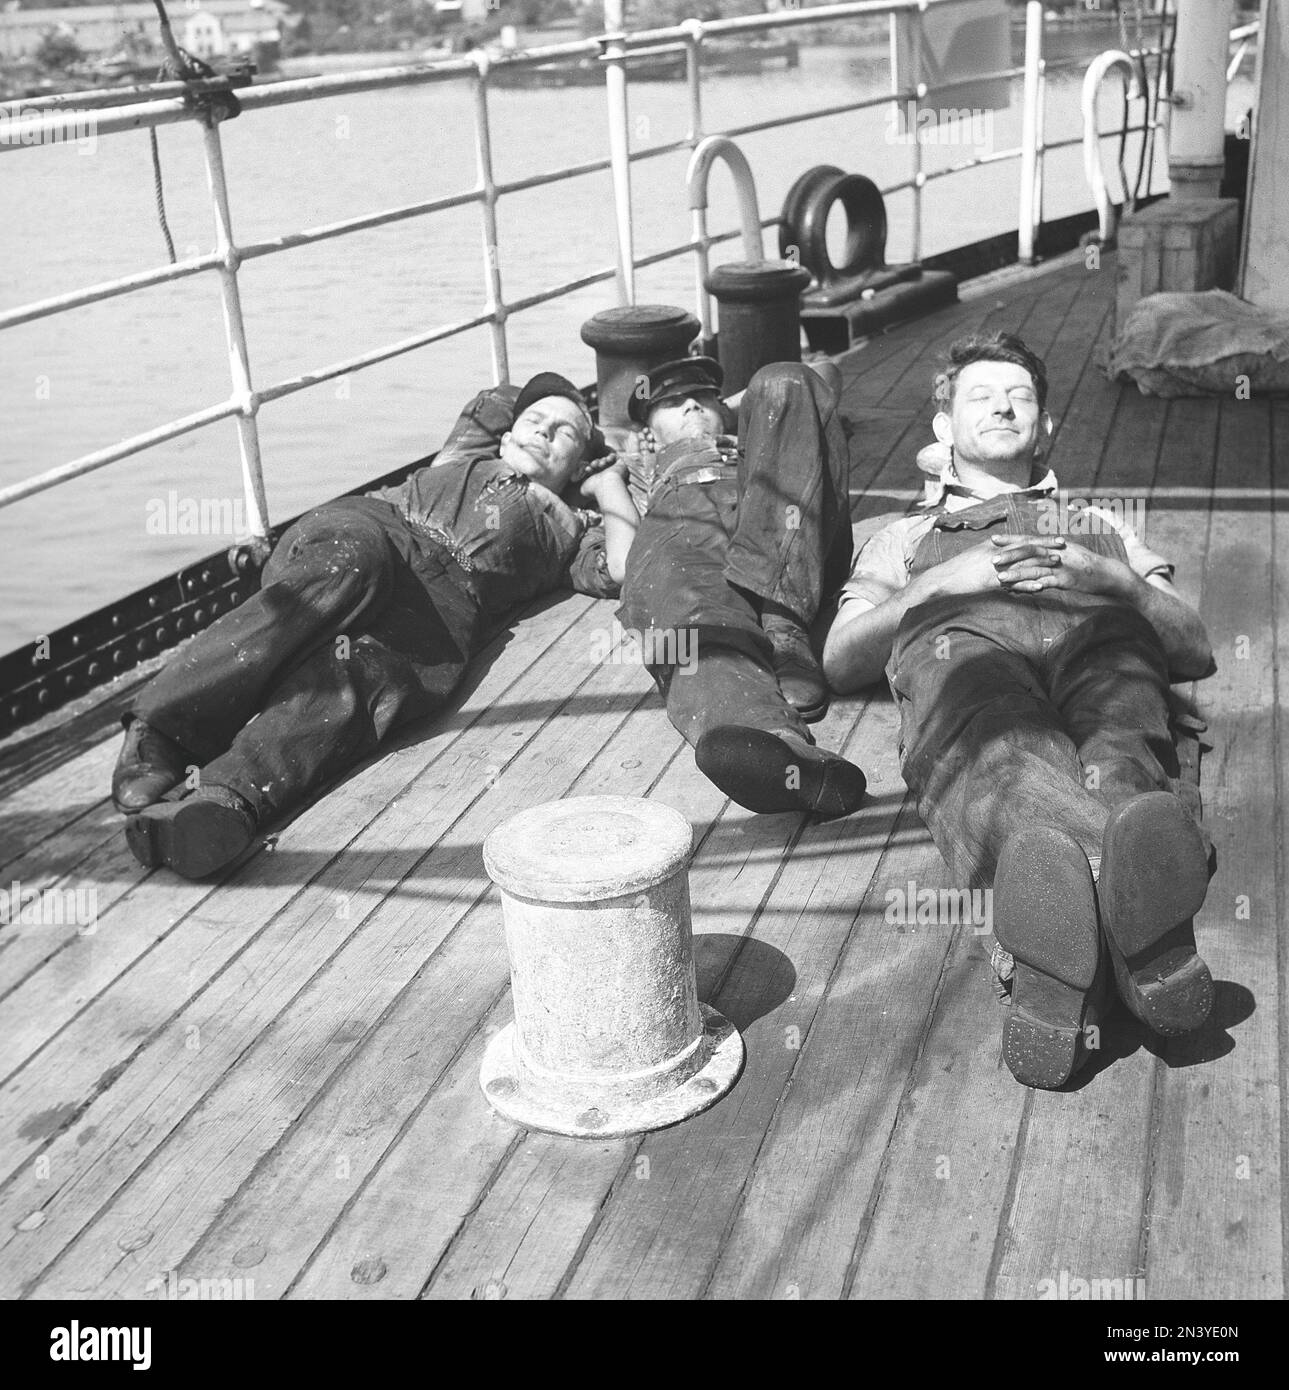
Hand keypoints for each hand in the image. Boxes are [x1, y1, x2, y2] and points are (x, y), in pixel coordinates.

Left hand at [576, 455, 629, 506]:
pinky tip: (608, 460)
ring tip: (602, 464)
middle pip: (599, 464)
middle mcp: (606, 476)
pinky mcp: (621, 466)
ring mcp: (614, 471)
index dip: (590, 467)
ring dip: (602, 460)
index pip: (593, 470)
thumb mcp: (583, 490)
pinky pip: (615, 457)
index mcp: (598, 481)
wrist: (607, 486)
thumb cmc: (595, 490)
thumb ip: (582, 485)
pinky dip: (611, 456)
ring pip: (606, 460)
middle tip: (595, 465)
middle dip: (595, 463)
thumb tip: (581, 482)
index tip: (588, 469)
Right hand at [919, 534, 1064, 599]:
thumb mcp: (977, 555)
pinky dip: (1028, 583)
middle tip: (1064, 548)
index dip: (1041, 539)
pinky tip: (1041, 586)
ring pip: (1023, 562)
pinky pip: (1014, 582)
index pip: (1022, 539)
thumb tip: (1006, 553)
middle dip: (1046, 547)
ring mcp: (994, 566)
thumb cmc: (959, 569)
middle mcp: (996, 552)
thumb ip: (994, 553)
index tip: (1056, 539)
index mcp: (994, 544)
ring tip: (1058, 564)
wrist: (943, 579)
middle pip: (1026, 547)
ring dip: (1042, 563)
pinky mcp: (990, 581)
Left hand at [995, 534, 1130, 596]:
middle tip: (991, 558)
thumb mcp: (1067, 557)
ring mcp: (1062, 566)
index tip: (993, 539)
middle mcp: (1057, 552)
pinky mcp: (1068, 579)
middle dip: (1009, 555)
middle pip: (1029, 551)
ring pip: (1036, 567)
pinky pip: (1048, 582)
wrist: (1109, 574)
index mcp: (1054, 545)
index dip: (1011, 539)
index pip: (1029, 540)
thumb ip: (1049, 554)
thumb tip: (1033, 555)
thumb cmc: (1086, 567)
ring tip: (1000, 577)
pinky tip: (1021, 589)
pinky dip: (1034, 585)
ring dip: (1017, 572)